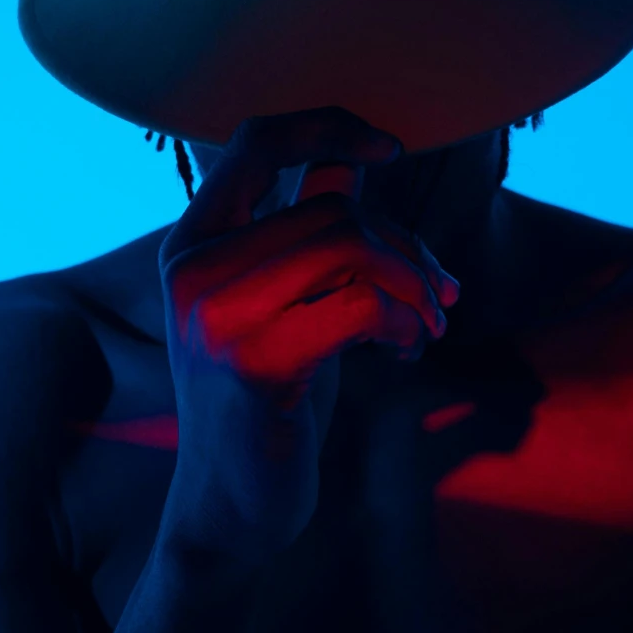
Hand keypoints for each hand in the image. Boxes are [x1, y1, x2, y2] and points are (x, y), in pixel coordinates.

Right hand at [158, 109, 458, 566]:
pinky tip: (407, 354)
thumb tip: (354, 159)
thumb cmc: (269, 400)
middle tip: (440, 297)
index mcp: (192, 243)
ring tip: (428, 328)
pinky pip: (360, 304)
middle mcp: (194, 269)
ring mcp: (219, 315)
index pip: (256, 139)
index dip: (331, 126)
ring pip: (352, 246)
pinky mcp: (256, 361)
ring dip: (415, 286)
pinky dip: (404, 324)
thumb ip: (305, 232)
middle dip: (409, 248)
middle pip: (335, 207)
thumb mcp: (284, 302)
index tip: (394, 149)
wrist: (232, 507)